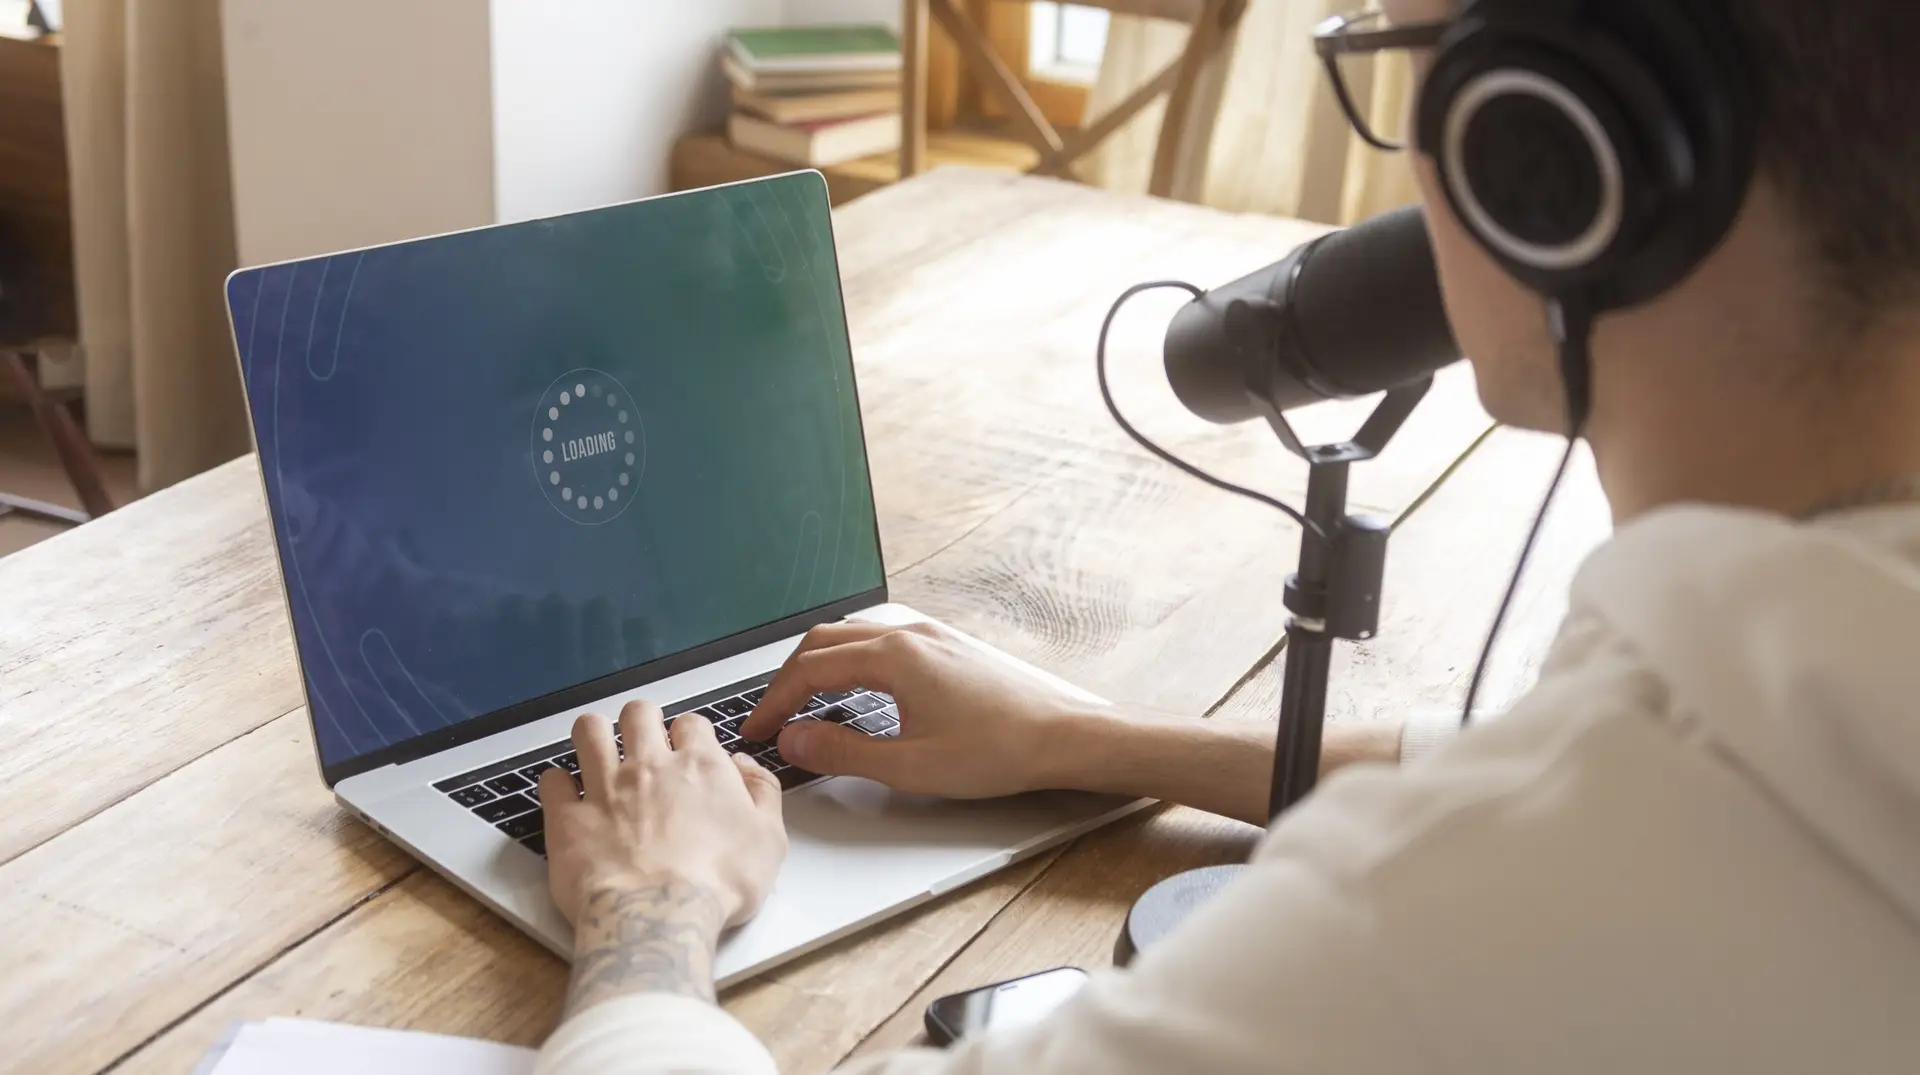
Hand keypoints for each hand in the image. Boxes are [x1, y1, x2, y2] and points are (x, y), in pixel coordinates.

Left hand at [538, 702, 787, 928]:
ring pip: (590, 731)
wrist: (659, 916)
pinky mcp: (568, 819)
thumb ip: (763, 793)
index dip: (690, 734)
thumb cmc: (716, 885)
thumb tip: (746, 768)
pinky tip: (563, 791)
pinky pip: (551, 782)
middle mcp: (649, 767)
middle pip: (639, 714)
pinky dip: (556, 783)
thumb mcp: (769, 840)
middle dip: (642, 719)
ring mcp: (604, 788)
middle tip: (643, 739)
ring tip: (599, 748)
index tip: (690, 750)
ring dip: (595, 734)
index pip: (692, 724)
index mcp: (700, 767)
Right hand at [740, 620, 1102, 797]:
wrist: (1065, 738)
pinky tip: (858, 692)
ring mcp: (932, 637)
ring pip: (854, 638)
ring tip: (805, 703)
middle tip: (772, 716)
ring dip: (820, 666)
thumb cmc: (999, 751)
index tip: (758, 730)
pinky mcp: (950, 648)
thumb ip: (843, 753)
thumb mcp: (910, 766)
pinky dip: (852, 662)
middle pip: (825, 642)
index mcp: (894, 657)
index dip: (775, 701)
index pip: (810, 670)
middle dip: (789, 678)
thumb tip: (795, 740)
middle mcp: (910, 635)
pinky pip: (883, 642)